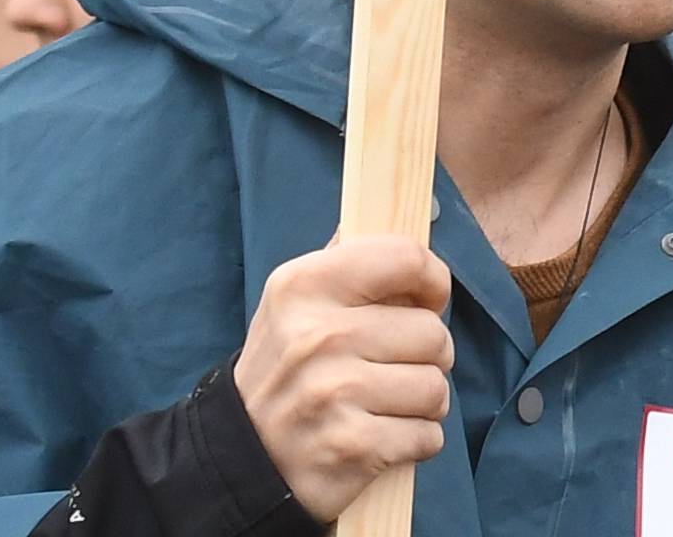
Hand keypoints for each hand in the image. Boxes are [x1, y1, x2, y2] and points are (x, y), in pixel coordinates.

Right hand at [234, 236, 451, 519]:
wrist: (237, 458)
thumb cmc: (286, 371)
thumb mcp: (296, 304)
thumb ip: (346, 259)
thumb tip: (394, 213)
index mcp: (305, 286)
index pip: (408, 259)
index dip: (431, 281)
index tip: (426, 300)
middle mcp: (317, 337)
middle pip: (432, 333)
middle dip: (425, 356)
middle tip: (389, 369)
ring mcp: (332, 394)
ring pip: (435, 387)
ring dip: (421, 403)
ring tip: (382, 405)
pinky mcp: (350, 447)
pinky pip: (427, 436)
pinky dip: (413, 442)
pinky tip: (378, 439)